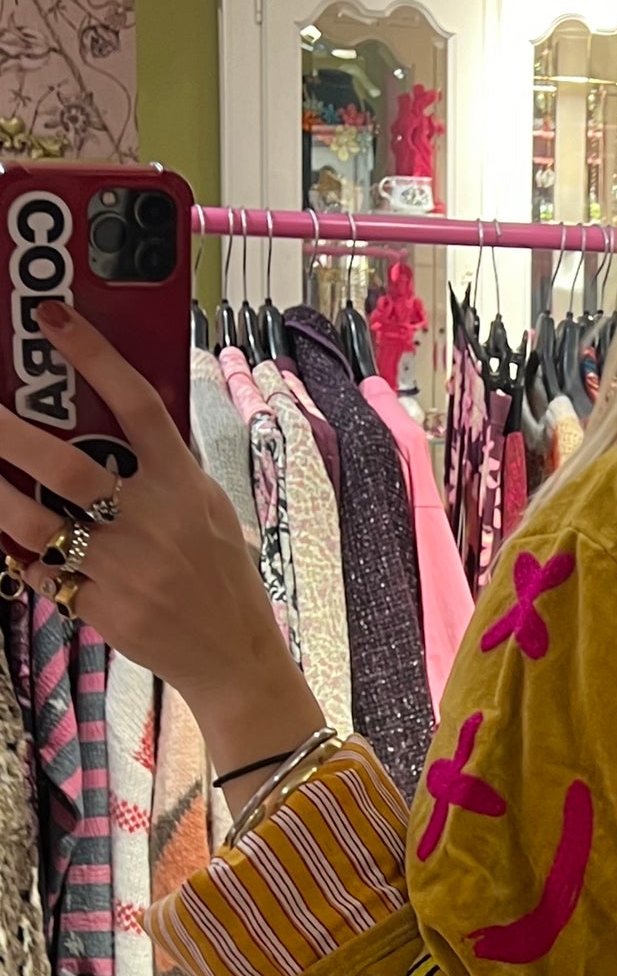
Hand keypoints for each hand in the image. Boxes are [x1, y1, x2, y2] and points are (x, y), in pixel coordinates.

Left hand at [0, 302, 323, 777]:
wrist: (235, 657)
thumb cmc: (223, 576)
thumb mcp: (211, 511)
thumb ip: (168, 469)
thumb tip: (123, 416)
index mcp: (183, 486)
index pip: (137, 405)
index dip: (94, 356)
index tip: (53, 318)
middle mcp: (152, 521)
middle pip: (65, 464)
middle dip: (8, 431)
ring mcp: (124, 568)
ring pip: (36, 522)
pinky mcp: (102, 607)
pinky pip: (39, 571)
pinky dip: (16, 550)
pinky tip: (6, 533)